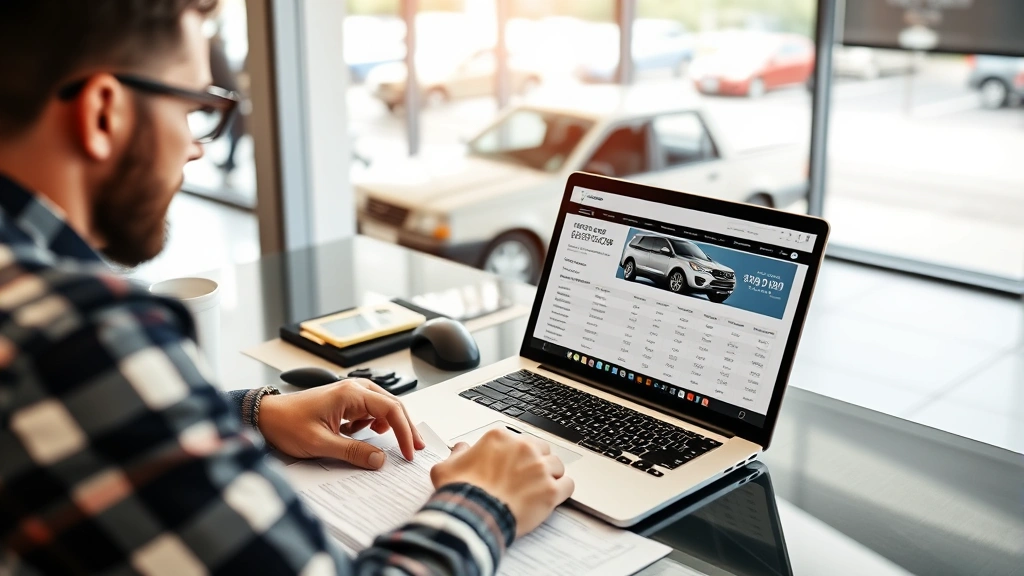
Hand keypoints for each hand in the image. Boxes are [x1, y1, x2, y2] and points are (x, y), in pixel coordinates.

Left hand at [257, 379, 425, 468]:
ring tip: (398, 445)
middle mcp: (354, 389)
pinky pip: (370, 411)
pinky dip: (376, 424)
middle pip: (392, 406)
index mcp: (351, 393)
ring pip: (383, 408)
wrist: (266, 417)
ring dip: (391, 426)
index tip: (409, 452)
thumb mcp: (320, 443)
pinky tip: (369, 436)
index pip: (391, 410)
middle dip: (406, 428)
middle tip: (416, 448)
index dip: (404, 432)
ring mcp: (350, 394)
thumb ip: (352, 452)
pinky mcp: (345, 402)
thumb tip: (379, 460)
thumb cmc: (287, 424)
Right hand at [430, 429, 573, 536]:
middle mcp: (523, 448)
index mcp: (500, 438)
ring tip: (540, 487)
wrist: (473, 517)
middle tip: (527, 477)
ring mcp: (539, 468)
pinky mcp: (550, 490)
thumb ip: (457, 454)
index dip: (516, 454)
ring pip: (557, 465)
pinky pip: (568, 485)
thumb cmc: (461, 493)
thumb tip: (462, 449)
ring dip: (551, 475)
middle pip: (541, 449)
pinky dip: (563, 490)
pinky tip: (555, 496)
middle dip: (536, 461)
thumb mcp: (446, 468)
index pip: (519, 439)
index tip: (513, 465)